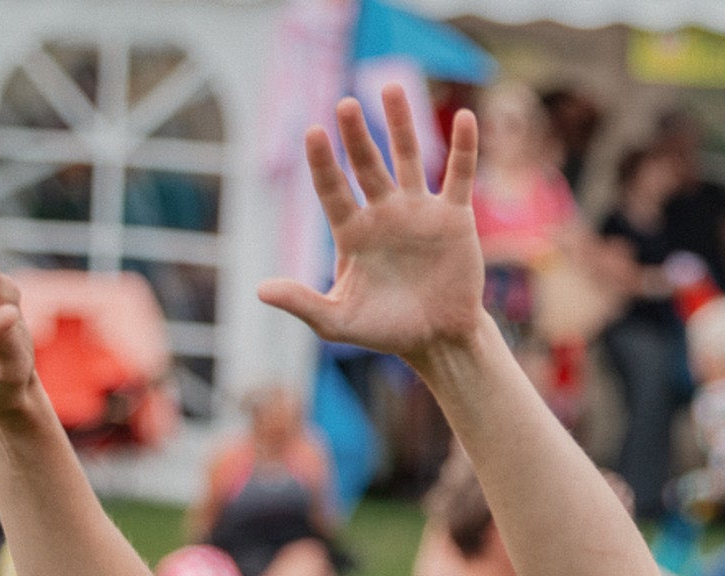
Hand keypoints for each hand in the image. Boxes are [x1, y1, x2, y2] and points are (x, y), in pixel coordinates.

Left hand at [257, 86, 484, 367]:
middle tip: (345, 105)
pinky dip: (464, 147)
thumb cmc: (385, 330)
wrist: (437, 341)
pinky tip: (464, 117)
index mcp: (352, 231)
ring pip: (409, 157)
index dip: (322, 163)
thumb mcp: (338, 322)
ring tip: (391, 87)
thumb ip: (302, 303)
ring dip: (400, 123)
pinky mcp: (454, 217)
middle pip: (366, 164)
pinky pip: (459, 175)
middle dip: (356, 136)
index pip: (332, 188)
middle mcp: (383, 211)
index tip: (313, 133)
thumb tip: (260, 290)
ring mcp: (419, 210)